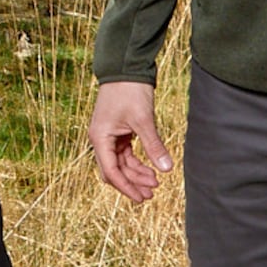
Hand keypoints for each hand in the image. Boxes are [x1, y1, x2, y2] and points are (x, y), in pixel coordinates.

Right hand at [90, 80, 173, 202]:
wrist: (126, 69)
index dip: (127, 187)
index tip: (142, 198)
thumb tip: (166, 169)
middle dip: (132, 183)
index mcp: (100, 138)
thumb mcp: (143, 120)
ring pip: (121, 164)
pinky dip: (137, 162)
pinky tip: (151, 168)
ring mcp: (108, 136)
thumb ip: (154, 145)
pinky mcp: (117, 132)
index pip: (111, 172)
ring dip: (136, 174)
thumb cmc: (130, 91)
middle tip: (151, 194)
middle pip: (114, 171)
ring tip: (155, 183)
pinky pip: (125, 154)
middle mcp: (100, 139)